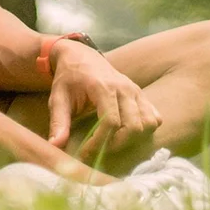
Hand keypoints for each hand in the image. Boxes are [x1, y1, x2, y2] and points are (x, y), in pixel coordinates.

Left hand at [47, 43, 161, 160]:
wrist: (80, 56)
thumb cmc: (68, 78)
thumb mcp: (58, 98)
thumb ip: (58, 122)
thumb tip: (55, 146)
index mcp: (103, 87)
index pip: (111, 122)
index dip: (99, 143)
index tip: (85, 153)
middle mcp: (125, 88)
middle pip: (133, 126)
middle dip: (117, 145)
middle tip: (98, 151)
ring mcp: (136, 91)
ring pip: (148, 123)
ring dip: (133, 139)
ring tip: (112, 143)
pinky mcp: (141, 95)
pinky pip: (154, 117)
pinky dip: (145, 130)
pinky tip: (127, 134)